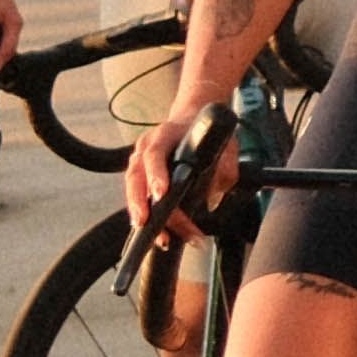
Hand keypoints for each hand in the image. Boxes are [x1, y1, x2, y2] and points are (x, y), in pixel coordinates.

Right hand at [123, 98, 222, 238]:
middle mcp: (146, 146)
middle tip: (147, 224)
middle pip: (135, 175)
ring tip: (159, 239)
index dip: (156, 174)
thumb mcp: (222, 144)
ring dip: (142, 214)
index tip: (161, 194)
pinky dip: (146, 215)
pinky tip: (159, 233)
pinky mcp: (140, 174)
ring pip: (132, 189)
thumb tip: (214, 197)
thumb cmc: (207, 134)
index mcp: (165, 134)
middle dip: (140, 202)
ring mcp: (138, 159)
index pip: (154, 154)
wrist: (192, 118)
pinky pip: (137, 196)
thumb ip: (224, 168)